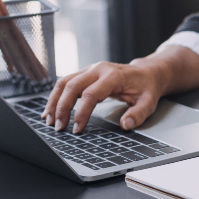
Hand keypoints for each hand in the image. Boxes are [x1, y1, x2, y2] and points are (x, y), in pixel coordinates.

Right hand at [42, 59, 166, 132]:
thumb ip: (138, 114)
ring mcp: (90, 69)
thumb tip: (125, 125)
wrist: (147, 73)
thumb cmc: (146, 88)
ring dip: (54, 101)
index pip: (91, 94)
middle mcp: (98, 69)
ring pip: (64, 82)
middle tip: (59, 128)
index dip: (82, 113)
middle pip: (72, 86)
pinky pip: (66, 83)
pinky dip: (57, 96)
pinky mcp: (86, 73)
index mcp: (113, 76)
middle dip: (62, 108)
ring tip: (49, 120)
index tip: (77, 129)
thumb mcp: (149, 102)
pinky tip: (52, 110)